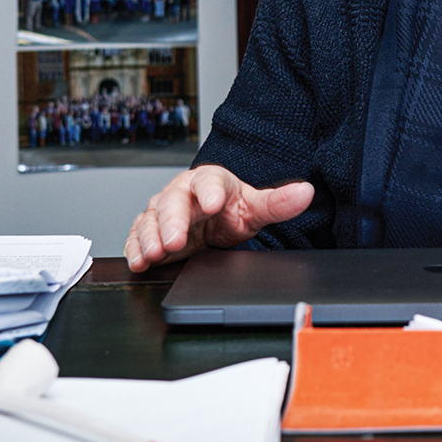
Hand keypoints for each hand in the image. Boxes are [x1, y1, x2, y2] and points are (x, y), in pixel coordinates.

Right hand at [124, 166, 314, 271]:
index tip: (213, 202)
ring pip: (151, 219)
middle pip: (173, 201)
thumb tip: (305, 192)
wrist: (210, 217)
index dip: (210, 191)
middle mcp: (183, 192)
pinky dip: (135, 247)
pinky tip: (139, 260)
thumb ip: (278, 203)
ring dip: (150, 237)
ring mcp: (163, 211)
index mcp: (211, 181)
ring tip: (155, 252)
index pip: (209, 181)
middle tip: (175, 239)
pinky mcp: (149, 230)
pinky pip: (137, 235)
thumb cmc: (231, 209)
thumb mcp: (255, 208)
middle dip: (172, 221)